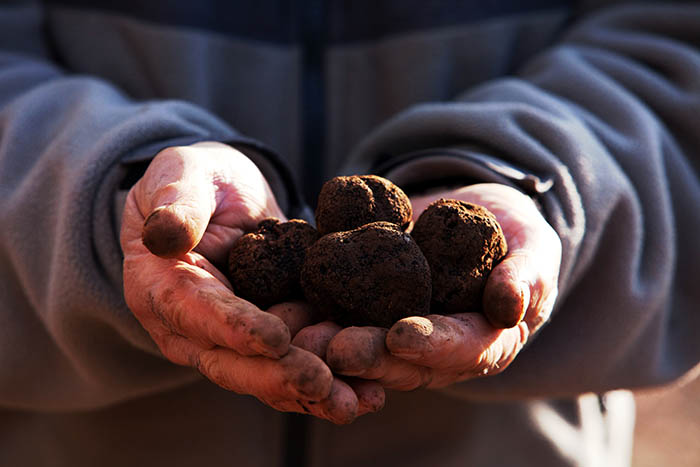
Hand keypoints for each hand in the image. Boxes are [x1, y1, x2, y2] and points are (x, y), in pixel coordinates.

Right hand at [120, 142, 374, 422]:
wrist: (221, 197)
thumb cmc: (196, 180)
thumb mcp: (181, 176)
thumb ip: (176, 203)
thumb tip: (165, 235)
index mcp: (163, 289)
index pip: (198, 313)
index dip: (236, 328)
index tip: (275, 339)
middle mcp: (193, 328)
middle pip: (235, 362)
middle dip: (281, 376)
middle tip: (324, 384)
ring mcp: (232, 340)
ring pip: (270, 374)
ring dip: (314, 393)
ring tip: (359, 400)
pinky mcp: (269, 338)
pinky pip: (296, 365)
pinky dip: (332, 381)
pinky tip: (370, 392)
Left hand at [314, 183, 560, 389]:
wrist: (477, 216)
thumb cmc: (515, 236)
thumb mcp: (533, 248)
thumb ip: (526, 276)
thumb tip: (510, 306)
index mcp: (483, 342)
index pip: (461, 351)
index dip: (432, 346)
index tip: (402, 336)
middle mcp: (437, 348)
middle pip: (404, 361)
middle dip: (370, 357)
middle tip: (335, 348)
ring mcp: (401, 329)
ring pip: (367, 347)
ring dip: (334, 345)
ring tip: (306, 335)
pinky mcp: (372, 307)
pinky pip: (345, 314)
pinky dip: (319, 312)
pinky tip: (292, 305)